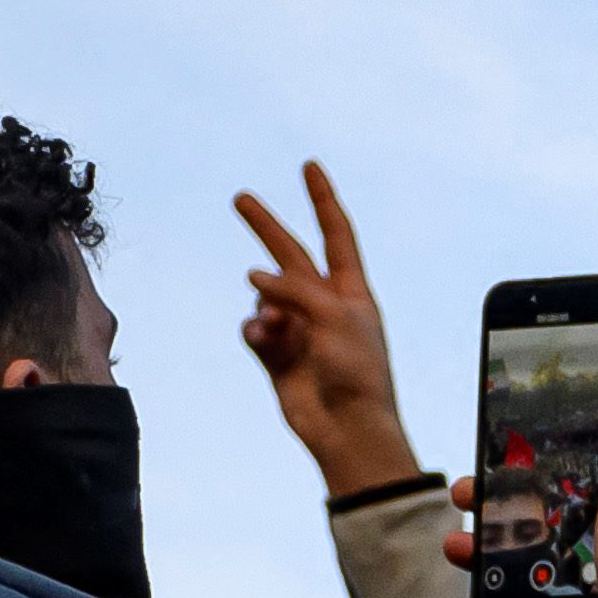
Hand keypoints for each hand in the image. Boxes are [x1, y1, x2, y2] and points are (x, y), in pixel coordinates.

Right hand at [229, 163, 414, 491]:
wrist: (348, 431)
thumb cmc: (357, 374)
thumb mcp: (335, 317)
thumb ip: (294, 289)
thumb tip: (253, 279)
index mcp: (352, 293)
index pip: (336, 234)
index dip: (323, 200)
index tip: (310, 167)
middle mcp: (325, 307)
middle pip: (289, 254)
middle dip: (266, 227)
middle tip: (240, 198)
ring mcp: (299, 330)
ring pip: (265, 297)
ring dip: (265, 307)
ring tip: (278, 329)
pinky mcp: (277, 355)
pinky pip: (254, 329)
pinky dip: (256, 331)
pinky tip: (265, 341)